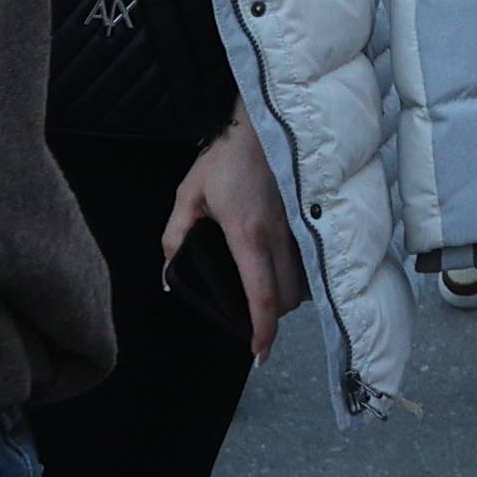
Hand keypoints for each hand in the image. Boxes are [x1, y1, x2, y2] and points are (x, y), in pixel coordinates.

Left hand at [159, 116, 299, 365]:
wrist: (262, 122)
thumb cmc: (223, 158)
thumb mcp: (188, 195)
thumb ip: (175, 238)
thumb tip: (169, 278)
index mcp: (248, 234)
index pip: (262, 295)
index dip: (262, 330)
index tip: (258, 354)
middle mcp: (279, 235)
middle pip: (289, 296)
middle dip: (273, 316)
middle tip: (250, 320)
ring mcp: (298, 225)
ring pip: (303, 279)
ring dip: (286, 296)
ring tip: (263, 295)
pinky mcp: (307, 216)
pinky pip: (308, 259)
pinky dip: (296, 274)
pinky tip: (278, 268)